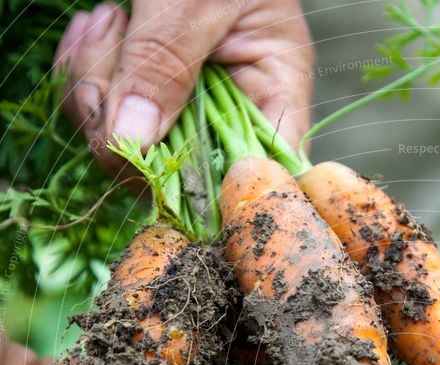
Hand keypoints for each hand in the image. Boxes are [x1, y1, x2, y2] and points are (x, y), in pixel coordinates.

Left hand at [54, 0, 312, 171]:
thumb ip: (164, 65)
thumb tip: (133, 143)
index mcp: (275, 95)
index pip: (258, 177)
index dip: (212, 191)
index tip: (156, 161)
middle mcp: (235, 115)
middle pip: (183, 173)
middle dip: (127, 128)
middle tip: (107, 56)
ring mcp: (191, 109)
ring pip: (135, 149)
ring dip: (98, 91)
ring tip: (105, 24)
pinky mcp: (153, 97)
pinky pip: (109, 118)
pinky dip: (88, 77)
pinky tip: (95, 30)